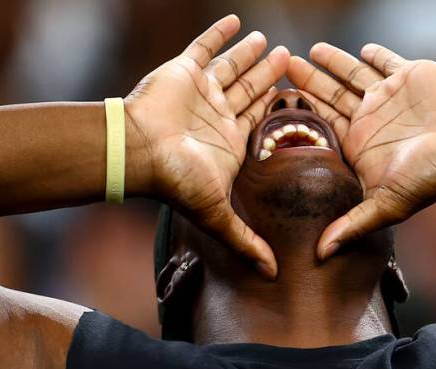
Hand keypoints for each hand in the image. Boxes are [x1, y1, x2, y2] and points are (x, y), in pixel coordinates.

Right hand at [126, 15, 287, 277]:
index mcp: (229, 142)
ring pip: (230, 68)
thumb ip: (245, 240)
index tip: (299, 95)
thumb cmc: (175, 180)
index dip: (279, 110)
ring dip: (249, 55)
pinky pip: (203, 46)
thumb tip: (273, 275)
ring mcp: (199, 92)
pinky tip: (235, 20)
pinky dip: (219, 33)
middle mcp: (216, 116)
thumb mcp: (218, 214)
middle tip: (290, 60)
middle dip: (269, 77)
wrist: (136, 150)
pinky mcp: (182, 71)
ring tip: (269, 42)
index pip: (261, 121)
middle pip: (250, 91)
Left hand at [288, 43, 435, 258]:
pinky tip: (359, 46)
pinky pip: (386, 60)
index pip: (320, 127)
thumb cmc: (433, 176)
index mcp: (359, 146)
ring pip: (350, 75)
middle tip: (282, 67)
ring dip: (330, 63)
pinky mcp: (408, 76)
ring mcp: (388, 97)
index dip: (298, 115)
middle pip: (329, 97)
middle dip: (306, 83)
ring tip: (307, 53)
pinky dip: (372, 53)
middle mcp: (370, 121)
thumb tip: (320, 256)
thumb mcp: (387, 204)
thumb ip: (352, 225)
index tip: (275, 103)